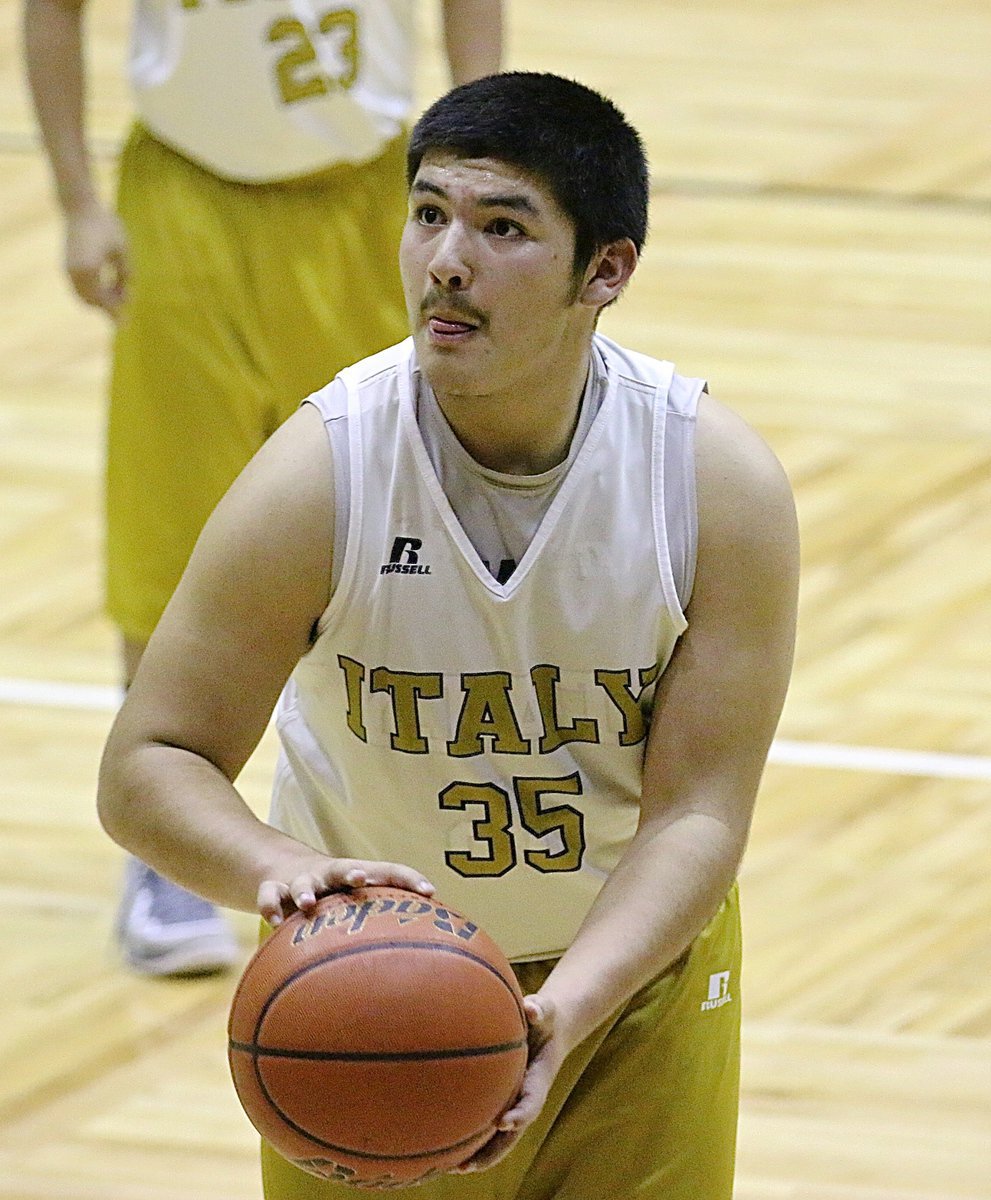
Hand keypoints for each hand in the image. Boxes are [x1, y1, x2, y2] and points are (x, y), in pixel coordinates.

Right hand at [64, 203, 128, 316]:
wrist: (80, 208)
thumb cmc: (106, 225)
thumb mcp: (122, 250)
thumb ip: (125, 273)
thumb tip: (127, 297)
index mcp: (89, 269)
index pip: (102, 299)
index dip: (114, 311)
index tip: (123, 323)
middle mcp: (75, 272)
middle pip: (91, 301)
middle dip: (107, 308)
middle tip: (123, 310)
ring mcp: (67, 269)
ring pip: (82, 296)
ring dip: (99, 300)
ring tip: (119, 294)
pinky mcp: (66, 265)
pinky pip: (78, 287)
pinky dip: (92, 292)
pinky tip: (108, 287)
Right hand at [256, 856, 434, 926]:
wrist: (283, 867)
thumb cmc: (332, 895)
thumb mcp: (353, 902)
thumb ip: (379, 924)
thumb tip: (421, 960)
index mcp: (356, 874)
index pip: (388, 871)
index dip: (409, 878)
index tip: (430, 891)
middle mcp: (330, 874)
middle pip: (344, 869)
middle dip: (352, 874)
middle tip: (360, 879)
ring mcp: (301, 880)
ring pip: (303, 882)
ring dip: (304, 891)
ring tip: (306, 904)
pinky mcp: (274, 888)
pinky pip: (269, 896)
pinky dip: (271, 907)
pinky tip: (276, 924)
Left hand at [453, 993, 564, 1174]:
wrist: (549, 1030)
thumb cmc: (544, 1018)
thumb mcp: (546, 1011)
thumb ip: (540, 1009)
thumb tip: (532, 1008)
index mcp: (539, 1079)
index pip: (532, 1101)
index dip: (521, 1113)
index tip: (504, 1121)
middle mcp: (527, 1097)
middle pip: (513, 1133)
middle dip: (493, 1151)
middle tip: (469, 1165)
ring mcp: (516, 1102)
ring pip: (501, 1137)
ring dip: (481, 1154)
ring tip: (454, 1168)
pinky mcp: (504, 1101)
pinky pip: (490, 1125)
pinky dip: (474, 1138)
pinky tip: (449, 1146)